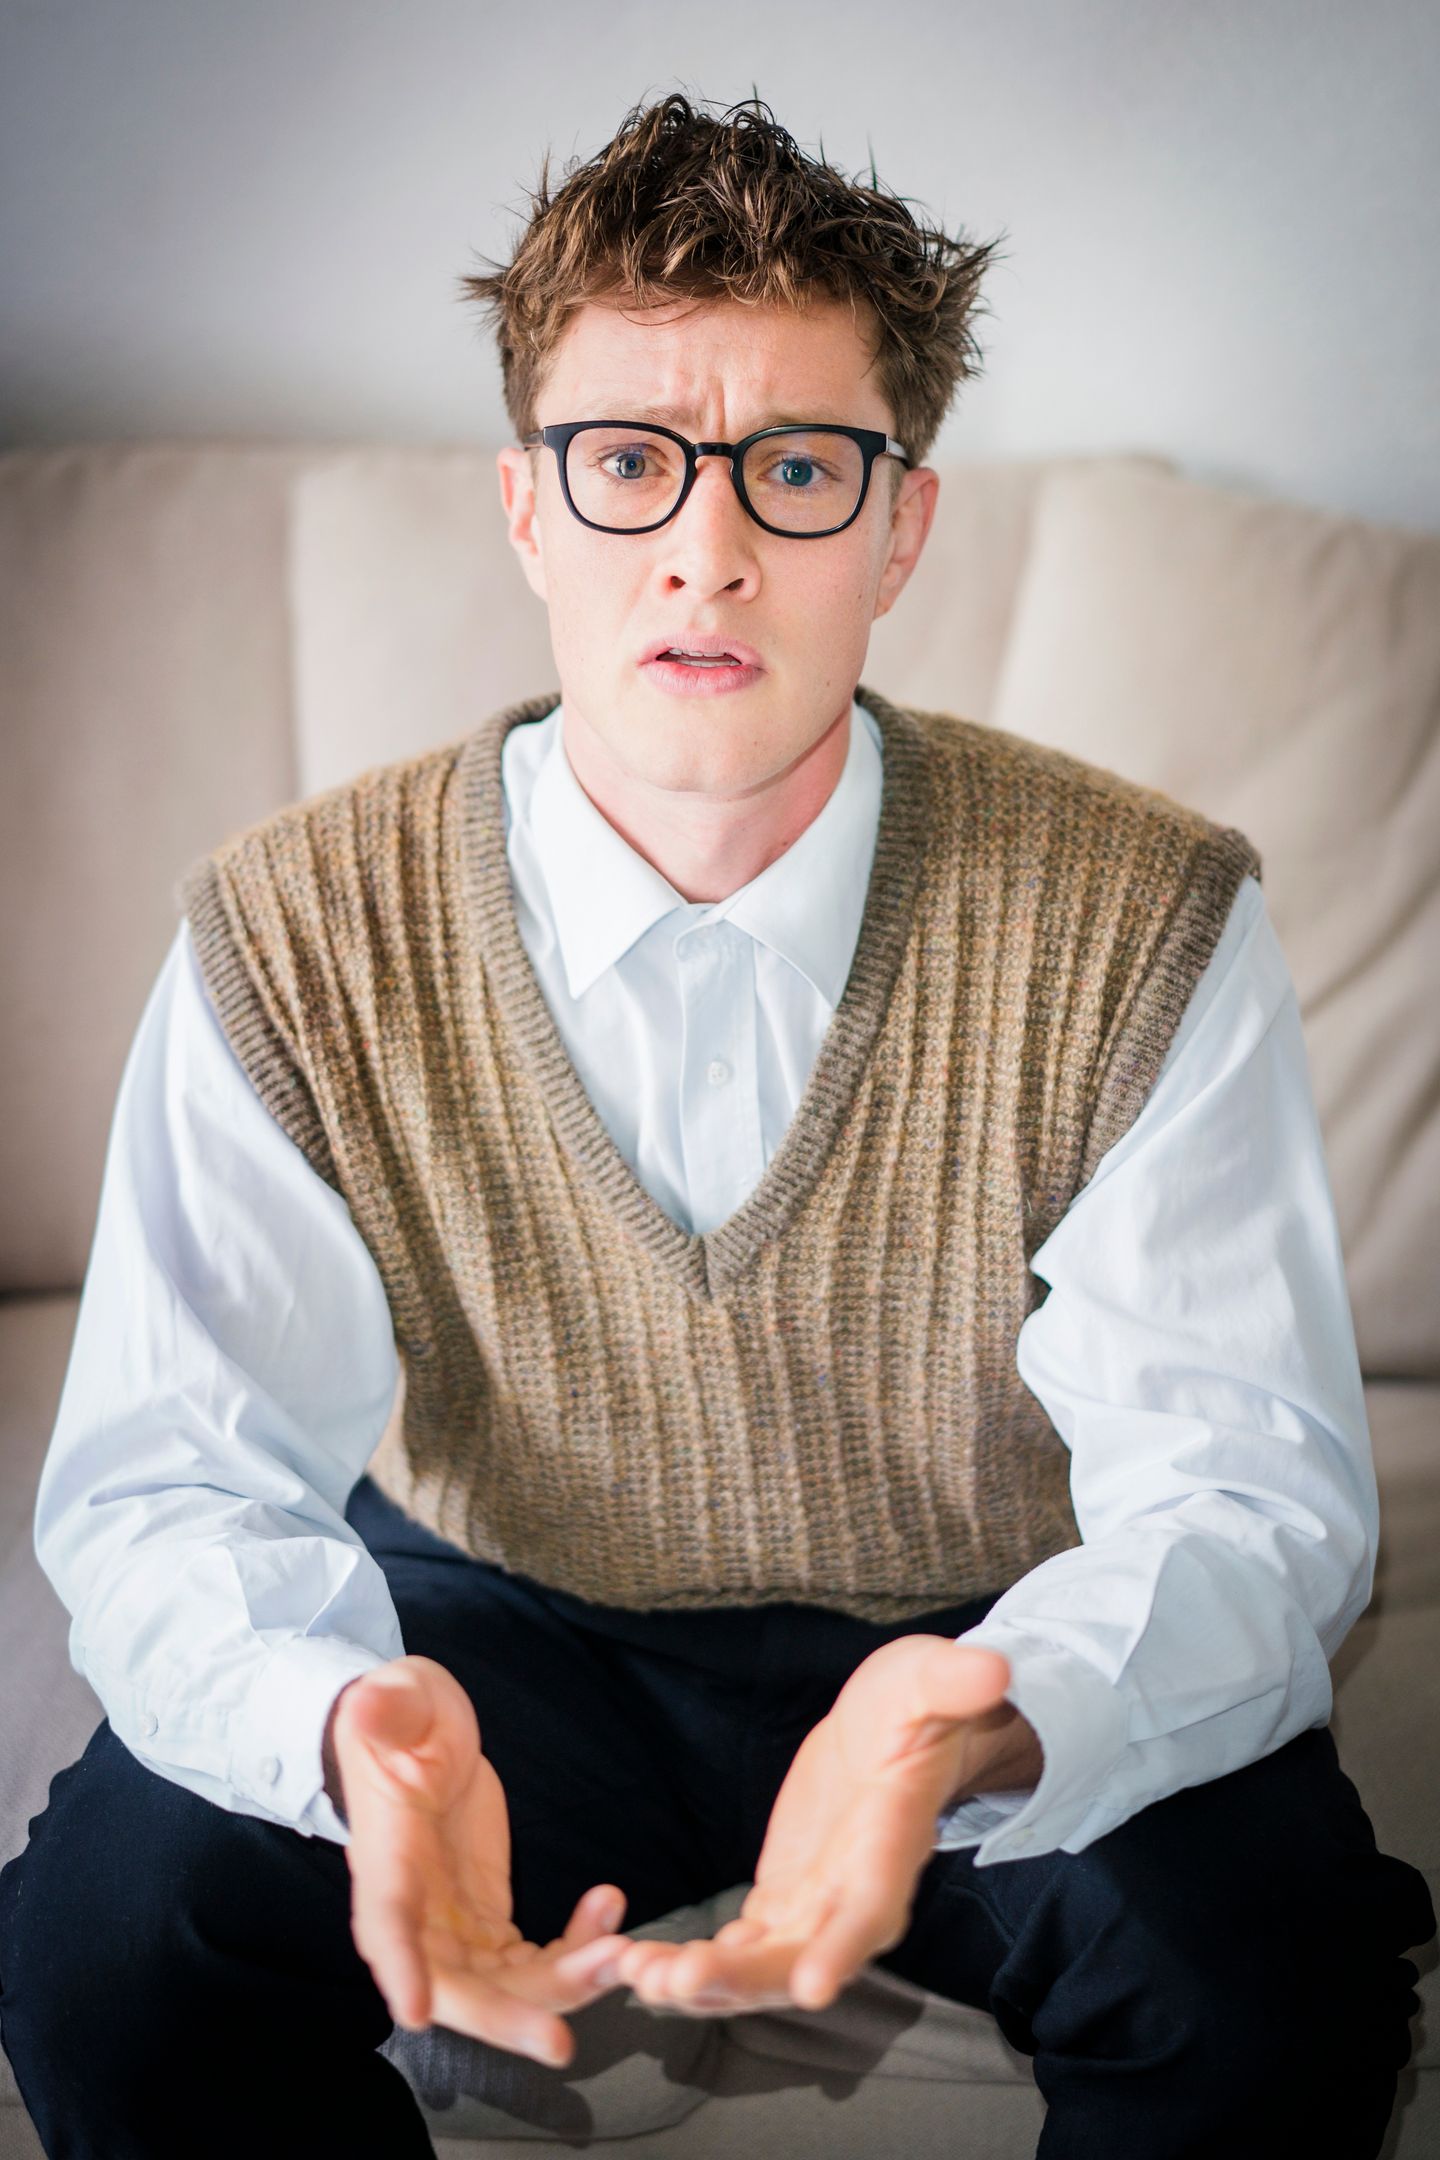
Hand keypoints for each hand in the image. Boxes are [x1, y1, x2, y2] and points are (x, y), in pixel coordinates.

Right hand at [330, 1655, 634, 2066]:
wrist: (419, 1738)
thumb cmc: (403, 1718)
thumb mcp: (399, 1700)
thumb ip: (388, 1708)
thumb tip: (368, 1703)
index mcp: (386, 1858)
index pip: (384, 1920)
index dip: (399, 1967)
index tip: (416, 2013)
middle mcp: (415, 1911)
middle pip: (450, 1985)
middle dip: (503, 2017)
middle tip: (559, 2040)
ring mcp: (452, 1924)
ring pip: (501, 1987)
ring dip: (559, 1988)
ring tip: (619, 1955)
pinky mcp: (486, 1921)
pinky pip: (532, 1961)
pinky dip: (575, 1952)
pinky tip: (609, 1912)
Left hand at [613, 1638, 1031, 2016]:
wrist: (890, 1735)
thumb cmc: (914, 1706)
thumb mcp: (928, 1680)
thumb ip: (954, 1680)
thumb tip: (993, 1666)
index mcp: (891, 1848)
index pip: (874, 1907)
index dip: (845, 1948)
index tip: (813, 1990)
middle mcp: (855, 1898)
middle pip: (803, 1959)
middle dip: (744, 1982)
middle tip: (680, 1984)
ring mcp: (816, 1910)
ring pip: (761, 1968)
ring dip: (703, 1983)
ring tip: (641, 1979)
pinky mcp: (782, 1906)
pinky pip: (736, 1950)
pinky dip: (691, 1966)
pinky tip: (636, 1968)